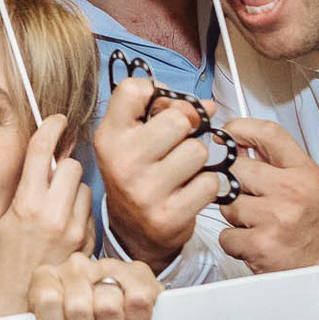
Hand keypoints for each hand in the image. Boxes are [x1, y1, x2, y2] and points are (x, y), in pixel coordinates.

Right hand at [0, 115, 91, 316]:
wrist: (23, 301)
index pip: (42, 150)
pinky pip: (90, 210)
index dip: (51, 127)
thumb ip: (27, 189)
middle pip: (70, 165)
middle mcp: (52, 214)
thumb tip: (46, 159)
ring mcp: (74, 228)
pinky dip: (81, 212)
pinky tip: (68, 227)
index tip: (57, 120)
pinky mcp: (89, 240)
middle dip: (64, 167)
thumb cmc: (9, 260)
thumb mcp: (7, 219)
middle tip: (54, 179)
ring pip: (84, 186)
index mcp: (26, 204)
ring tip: (60, 208)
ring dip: (74, 190)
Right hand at [95, 79, 223, 271]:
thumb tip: (208, 107)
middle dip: (185, 130)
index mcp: (109, 136)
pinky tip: (187, 191)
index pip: (134, 89)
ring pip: (198, 150)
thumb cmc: (138, 172)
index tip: (158, 111)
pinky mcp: (169, 215)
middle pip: (178, 119)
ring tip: (180, 171)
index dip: (158, 94)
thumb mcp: (134, 136)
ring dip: (197, 160)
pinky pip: (209, 182)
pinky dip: (205, 185)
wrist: (133, 230)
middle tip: (173, 147)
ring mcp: (145, 191)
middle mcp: (122, 162)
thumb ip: (164, 109)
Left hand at [216, 117, 318, 272]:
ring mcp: (275, 218)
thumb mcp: (306, 184)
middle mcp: (292, 192)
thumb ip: (275, 161)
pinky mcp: (260, 244)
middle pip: (237, 167)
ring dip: (234, 214)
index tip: (227, 133)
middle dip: (235, 182)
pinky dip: (233, 240)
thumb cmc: (313, 227)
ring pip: (227, 202)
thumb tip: (236, 142)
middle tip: (250, 197)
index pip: (269, 133)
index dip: (240, 128)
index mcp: (304, 172)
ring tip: (256, 222)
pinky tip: (253, 241)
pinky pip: (225, 233)